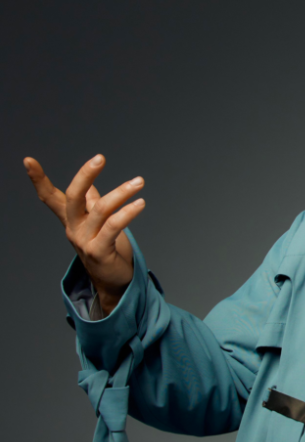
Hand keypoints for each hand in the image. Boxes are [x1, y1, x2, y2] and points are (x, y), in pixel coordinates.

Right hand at [24, 154, 145, 314]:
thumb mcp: (98, 224)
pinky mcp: (99, 251)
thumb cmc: (108, 249)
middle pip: (74, 197)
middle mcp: (74, 229)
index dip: (38, 180)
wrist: (115, 282)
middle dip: (84, 175)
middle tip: (99, 158)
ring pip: (101, 209)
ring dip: (122, 193)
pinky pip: (114, 227)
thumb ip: (92, 205)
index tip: (28, 160)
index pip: (50, 197)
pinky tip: (140, 204)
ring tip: (139, 182)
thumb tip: (90, 184)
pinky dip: (128, 213)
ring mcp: (85, 241)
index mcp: (71, 220)